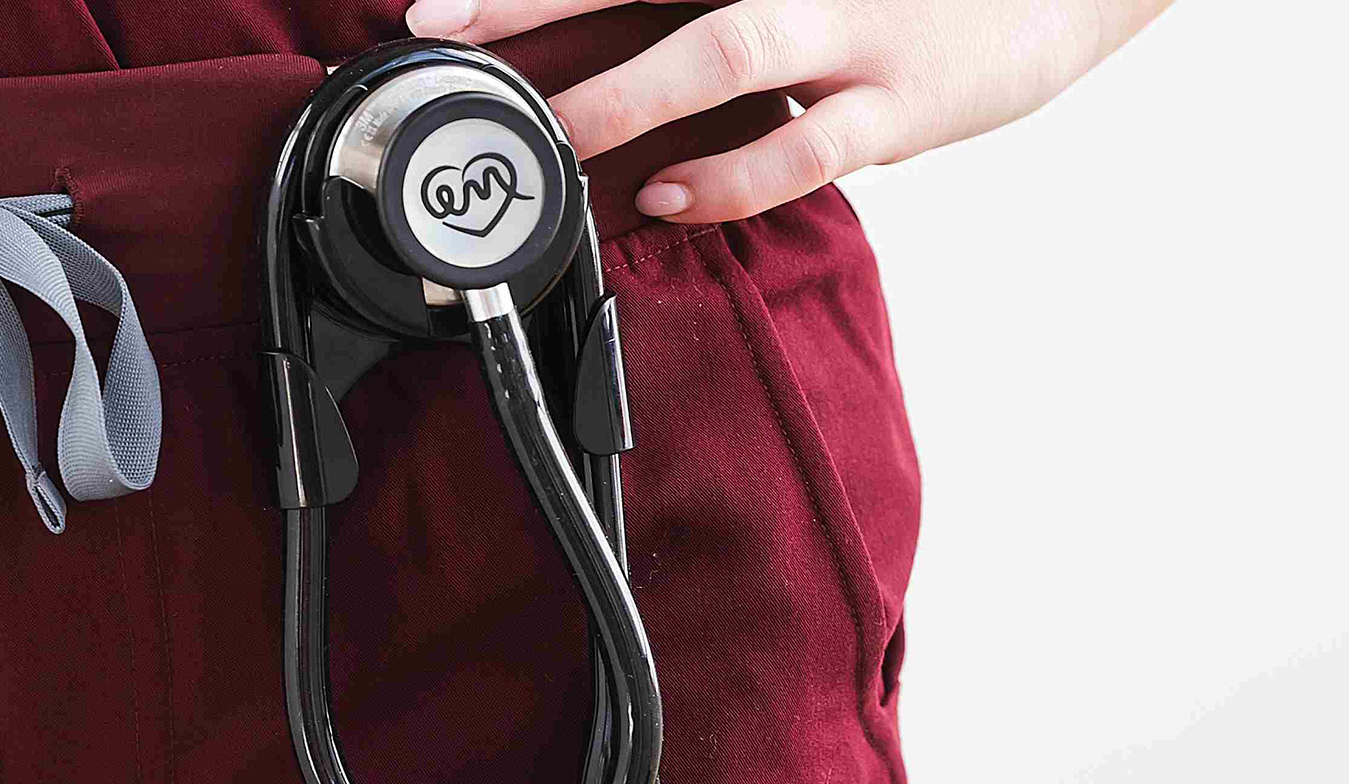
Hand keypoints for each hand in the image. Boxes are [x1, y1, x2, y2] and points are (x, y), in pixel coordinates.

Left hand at [405, 0, 1173, 222]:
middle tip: (448, 37)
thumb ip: (725, 5)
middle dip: (539, 7)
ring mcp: (857, 29)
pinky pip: (803, 148)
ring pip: (720, 55)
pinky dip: (727, 176)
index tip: (443, 4)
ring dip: (621, 99)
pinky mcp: (904, 101)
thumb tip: (630, 45)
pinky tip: (665, 199)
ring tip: (545, 140)